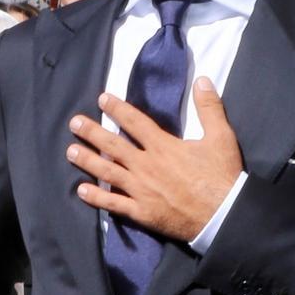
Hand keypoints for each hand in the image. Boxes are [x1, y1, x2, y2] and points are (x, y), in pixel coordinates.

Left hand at [65, 78, 242, 241]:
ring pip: (107, 172)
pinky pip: (114, 203)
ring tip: (70, 151)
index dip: (117, 109)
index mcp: (163, 146)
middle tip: (73, 123)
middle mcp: (147, 166)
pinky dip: (96, 197)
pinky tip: (81, 190)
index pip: (134, 122)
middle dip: (91, 132)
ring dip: (87, 160)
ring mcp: (141, 190)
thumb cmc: (223, 176)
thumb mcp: (221, 137)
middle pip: (113, 146)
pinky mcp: (142, 212)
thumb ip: (209, 107)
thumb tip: (202, 79)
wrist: (224, 215)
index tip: (101, 99)